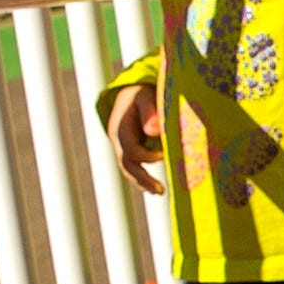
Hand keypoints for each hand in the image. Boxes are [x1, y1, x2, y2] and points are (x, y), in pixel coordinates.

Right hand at [102, 76, 167, 194]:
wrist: (130, 92)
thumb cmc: (142, 93)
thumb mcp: (146, 96)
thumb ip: (150, 111)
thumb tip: (153, 131)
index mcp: (120, 127)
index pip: (131, 150)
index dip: (148, 157)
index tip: (166, 155)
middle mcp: (117, 139)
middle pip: (127, 164)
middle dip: (142, 179)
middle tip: (160, 191)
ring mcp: (121, 146)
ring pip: (128, 168)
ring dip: (142, 182)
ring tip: (159, 192)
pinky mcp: (127, 149)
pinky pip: (132, 166)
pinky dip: (141, 178)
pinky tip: (153, 188)